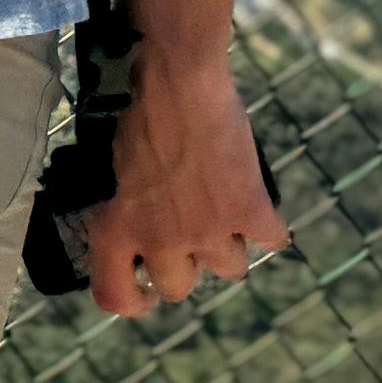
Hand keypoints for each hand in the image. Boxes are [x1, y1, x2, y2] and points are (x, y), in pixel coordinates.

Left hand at [82, 48, 288, 321]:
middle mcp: (159, 241)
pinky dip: (268, 225)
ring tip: (222, 208)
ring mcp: (207, 231)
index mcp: (114, 229)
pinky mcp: (249, 211)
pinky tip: (256, 201)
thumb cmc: (137, 112)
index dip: (133, 302)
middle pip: (180, 288)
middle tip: (191, 235)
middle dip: (187, 265)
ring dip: (228, 244)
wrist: (177, 80)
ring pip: (229, 269)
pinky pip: (272, 241)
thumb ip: (125, 206)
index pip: (115, 298)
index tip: (147, 292)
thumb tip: (142, 227)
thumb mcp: (110, 168)